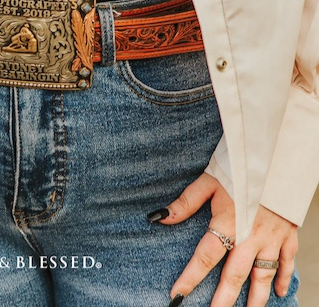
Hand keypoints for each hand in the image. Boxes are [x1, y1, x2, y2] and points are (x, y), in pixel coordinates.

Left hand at [157, 172, 297, 305]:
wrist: (276, 156)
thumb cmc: (240, 165)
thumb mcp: (209, 180)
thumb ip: (186, 202)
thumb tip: (159, 217)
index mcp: (228, 222)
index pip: (205, 257)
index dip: (189, 278)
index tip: (176, 295)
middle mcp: (250, 236)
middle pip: (235, 275)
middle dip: (223, 299)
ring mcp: (271, 237)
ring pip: (263, 274)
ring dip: (255, 298)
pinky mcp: (288, 233)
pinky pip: (287, 262)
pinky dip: (284, 278)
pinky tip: (279, 293)